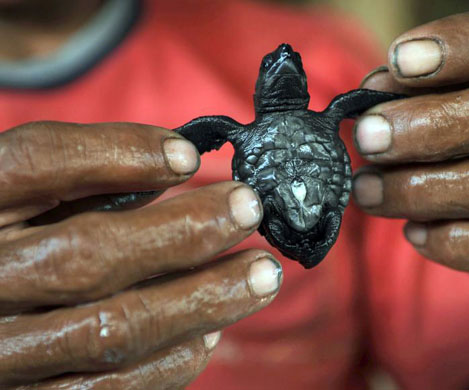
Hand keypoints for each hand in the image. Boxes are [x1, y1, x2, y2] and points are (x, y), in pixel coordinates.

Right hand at [0, 122, 281, 388]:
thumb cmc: (2, 248)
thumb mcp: (17, 204)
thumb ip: (76, 185)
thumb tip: (169, 166)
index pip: (34, 162)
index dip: (116, 152)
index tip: (187, 155)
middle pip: (85, 254)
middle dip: (183, 232)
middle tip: (248, 210)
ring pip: (110, 329)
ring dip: (201, 299)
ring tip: (261, 275)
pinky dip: (170, 361)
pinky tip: (211, 332)